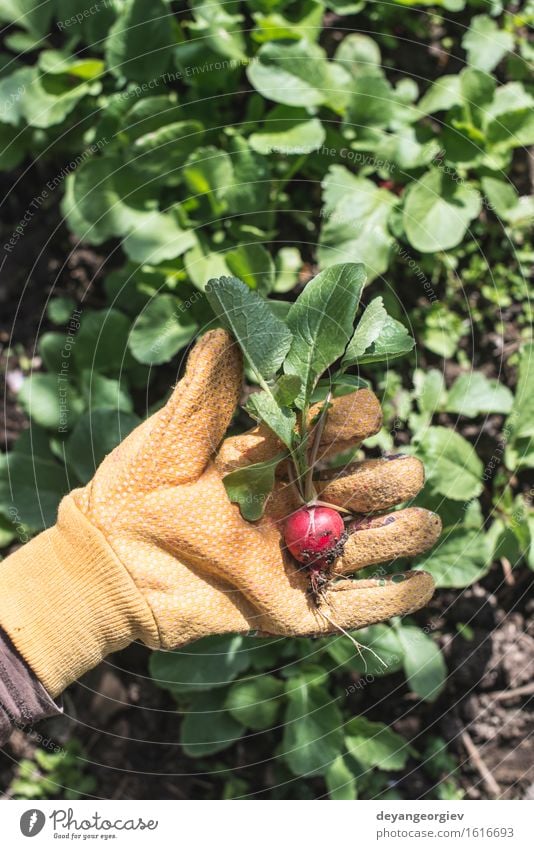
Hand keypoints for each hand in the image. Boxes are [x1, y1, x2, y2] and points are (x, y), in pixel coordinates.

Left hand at [74, 329, 439, 644]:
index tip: (364, 412)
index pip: (329, 434)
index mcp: (273, 458)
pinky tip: (420, 583)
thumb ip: (207, 388)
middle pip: (362, 487)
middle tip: (398, 474)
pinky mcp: (290, 607)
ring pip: (368, 544)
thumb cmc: (135, 489)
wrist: (109, 564)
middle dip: (386, 478)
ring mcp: (296, 556)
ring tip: (422, 521)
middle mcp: (294, 503)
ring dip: (402, 532)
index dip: (351, 421)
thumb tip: (229, 327)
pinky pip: (350, 606)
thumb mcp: (170, 434)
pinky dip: (391, 598)